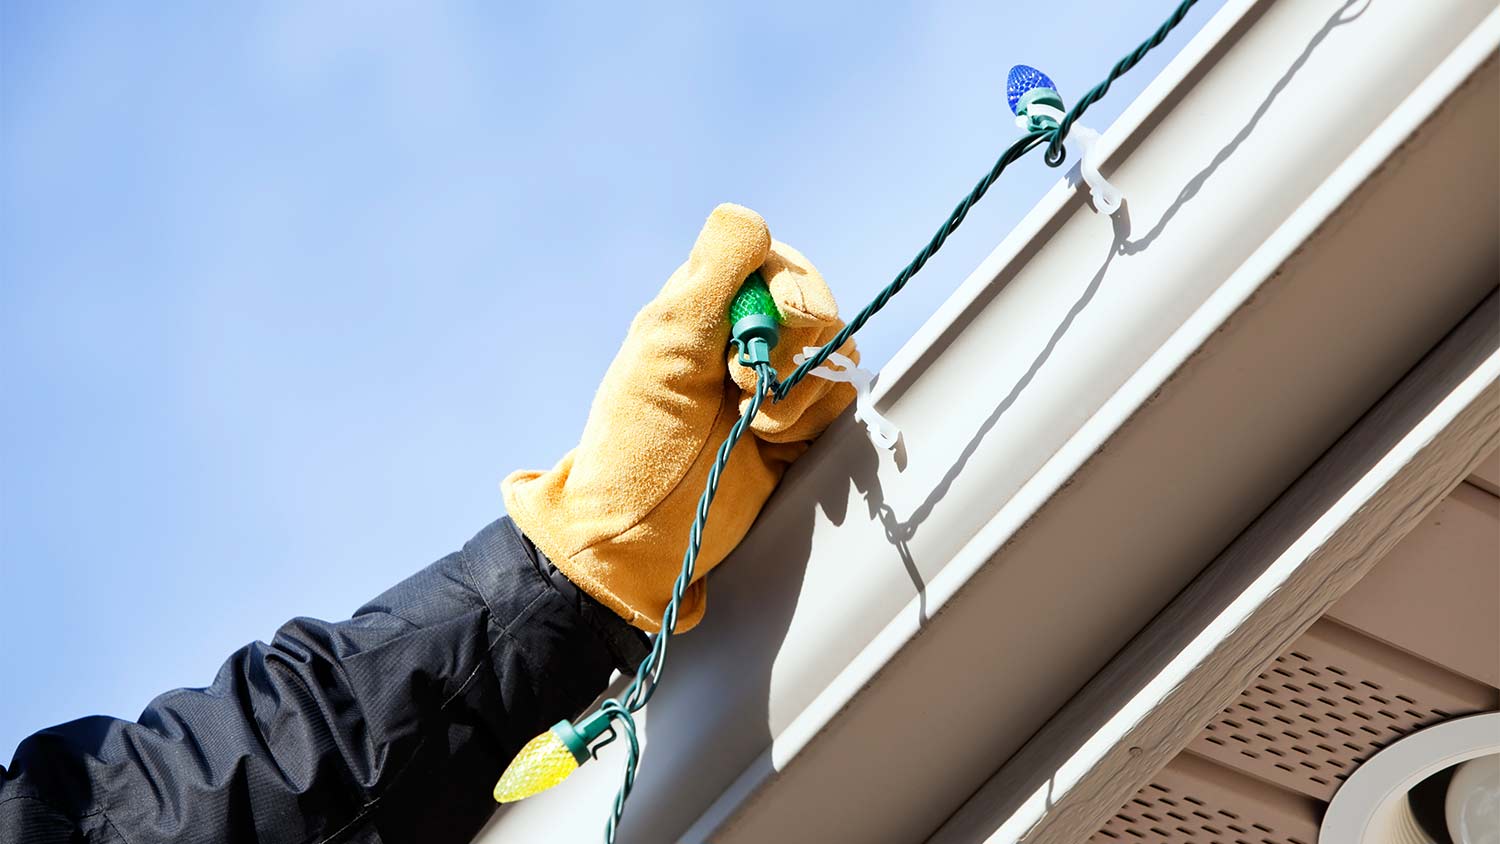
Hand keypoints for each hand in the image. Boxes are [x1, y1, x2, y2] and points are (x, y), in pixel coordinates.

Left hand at [503, 204, 855, 631]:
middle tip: (748, 380)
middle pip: (812, 302)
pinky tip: (769, 440)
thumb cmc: (639, 440)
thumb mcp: (666, 342)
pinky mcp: (794, 427)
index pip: (774, 260)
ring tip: (751, 418)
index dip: (789, 286)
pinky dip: (808, 420)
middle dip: (797, 341)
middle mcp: (739, 335)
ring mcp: (771, 382)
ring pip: (831, 353)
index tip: (781, 320)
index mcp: (702, 303)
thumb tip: (752, 218)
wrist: (643, 536)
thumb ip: (712, 272)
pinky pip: (835, 399)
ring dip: (798, 388)